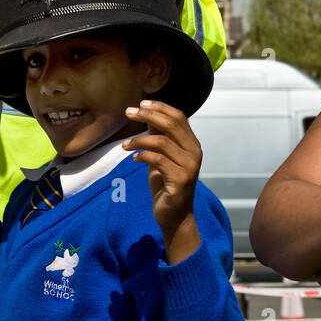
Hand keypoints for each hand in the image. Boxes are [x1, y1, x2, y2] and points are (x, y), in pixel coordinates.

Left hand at [123, 100, 201, 261]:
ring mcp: (190, 166)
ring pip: (162, 142)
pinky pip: (158, 160)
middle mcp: (195, 152)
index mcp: (192, 144)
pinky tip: (134, 158)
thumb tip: (146, 113)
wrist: (174, 216)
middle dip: (148, 115)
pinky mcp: (181, 180)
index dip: (160, 107)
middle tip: (128, 113)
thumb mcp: (160, 156)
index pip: (179, 117)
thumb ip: (158, 137)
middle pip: (172, 124)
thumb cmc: (166, 185)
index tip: (141, 104)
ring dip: (139, 140)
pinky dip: (143, 156)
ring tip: (125, 145)